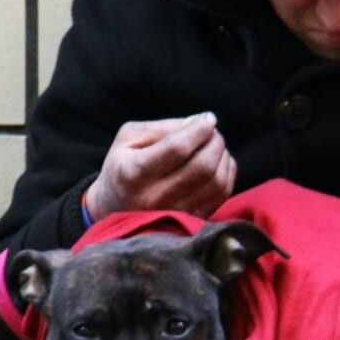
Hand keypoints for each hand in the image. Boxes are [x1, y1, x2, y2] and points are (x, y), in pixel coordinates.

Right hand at [84, 113, 237, 218]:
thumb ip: (162, 128)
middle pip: (202, 166)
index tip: (207, 119)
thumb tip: (201, 122)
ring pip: (216, 182)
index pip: (178, 148)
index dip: (199, 129)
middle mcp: (154, 198)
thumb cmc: (122, 166)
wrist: (112, 209)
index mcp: (134, 173)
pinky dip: (227, 173)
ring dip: (223, 156)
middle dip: (215, 141)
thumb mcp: (128, 138)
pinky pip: (221, 195)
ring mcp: (174, 214)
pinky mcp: (189, 221)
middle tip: (212, 132)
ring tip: (215, 145)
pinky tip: (219, 162)